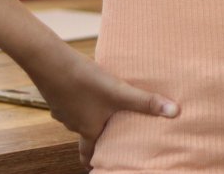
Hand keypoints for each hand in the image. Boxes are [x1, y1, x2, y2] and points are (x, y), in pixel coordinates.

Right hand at [27, 48, 178, 170]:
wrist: (48, 61)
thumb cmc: (84, 81)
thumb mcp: (119, 92)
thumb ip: (146, 102)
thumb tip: (175, 112)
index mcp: (88, 129)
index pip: (89, 152)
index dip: (93, 161)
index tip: (94, 168)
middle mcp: (73, 123)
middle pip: (85, 134)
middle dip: (95, 135)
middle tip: (106, 136)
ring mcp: (62, 108)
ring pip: (77, 116)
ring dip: (88, 115)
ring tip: (100, 109)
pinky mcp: (57, 92)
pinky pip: (70, 100)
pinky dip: (78, 98)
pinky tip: (86, 86)